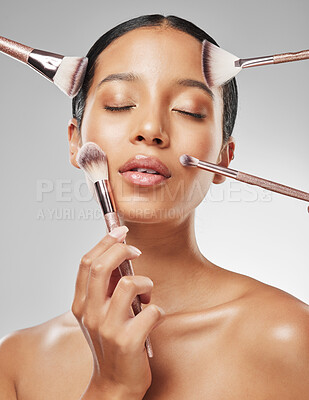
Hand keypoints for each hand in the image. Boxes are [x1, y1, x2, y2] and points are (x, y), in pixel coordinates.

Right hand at [72, 226, 165, 398]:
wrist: (113, 383)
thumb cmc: (110, 343)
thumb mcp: (99, 314)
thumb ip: (105, 287)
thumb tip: (120, 255)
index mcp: (81, 304)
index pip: (87, 262)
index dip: (105, 242)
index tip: (120, 231)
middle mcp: (91, 314)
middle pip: (103, 266)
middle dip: (122, 250)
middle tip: (136, 251)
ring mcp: (109, 328)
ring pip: (130, 284)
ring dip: (146, 284)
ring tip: (145, 296)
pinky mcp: (129, 341)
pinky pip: (152, 310)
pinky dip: (158, 310)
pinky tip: (153, 319)